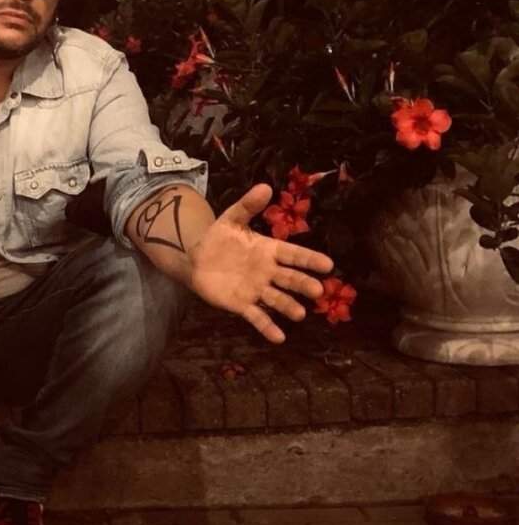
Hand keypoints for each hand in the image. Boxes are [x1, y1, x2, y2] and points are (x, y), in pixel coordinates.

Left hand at [189, 184, 333, 343]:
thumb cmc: (219, 238)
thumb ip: (248, 206)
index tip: (328, 264)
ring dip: (289, 307)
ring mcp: (256, 290)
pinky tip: (279, 338)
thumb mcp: (231, 219)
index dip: (309, 259)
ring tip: (300, 314)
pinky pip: (257, 316)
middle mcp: (267, 272)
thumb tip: (265, 186)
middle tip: (318, 291)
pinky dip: (267, 327)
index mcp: (268, 250)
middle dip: (303, 284)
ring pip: (277, 300)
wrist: (197, 259)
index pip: (292, 254)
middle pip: (289, 279)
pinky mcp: (242, 304)